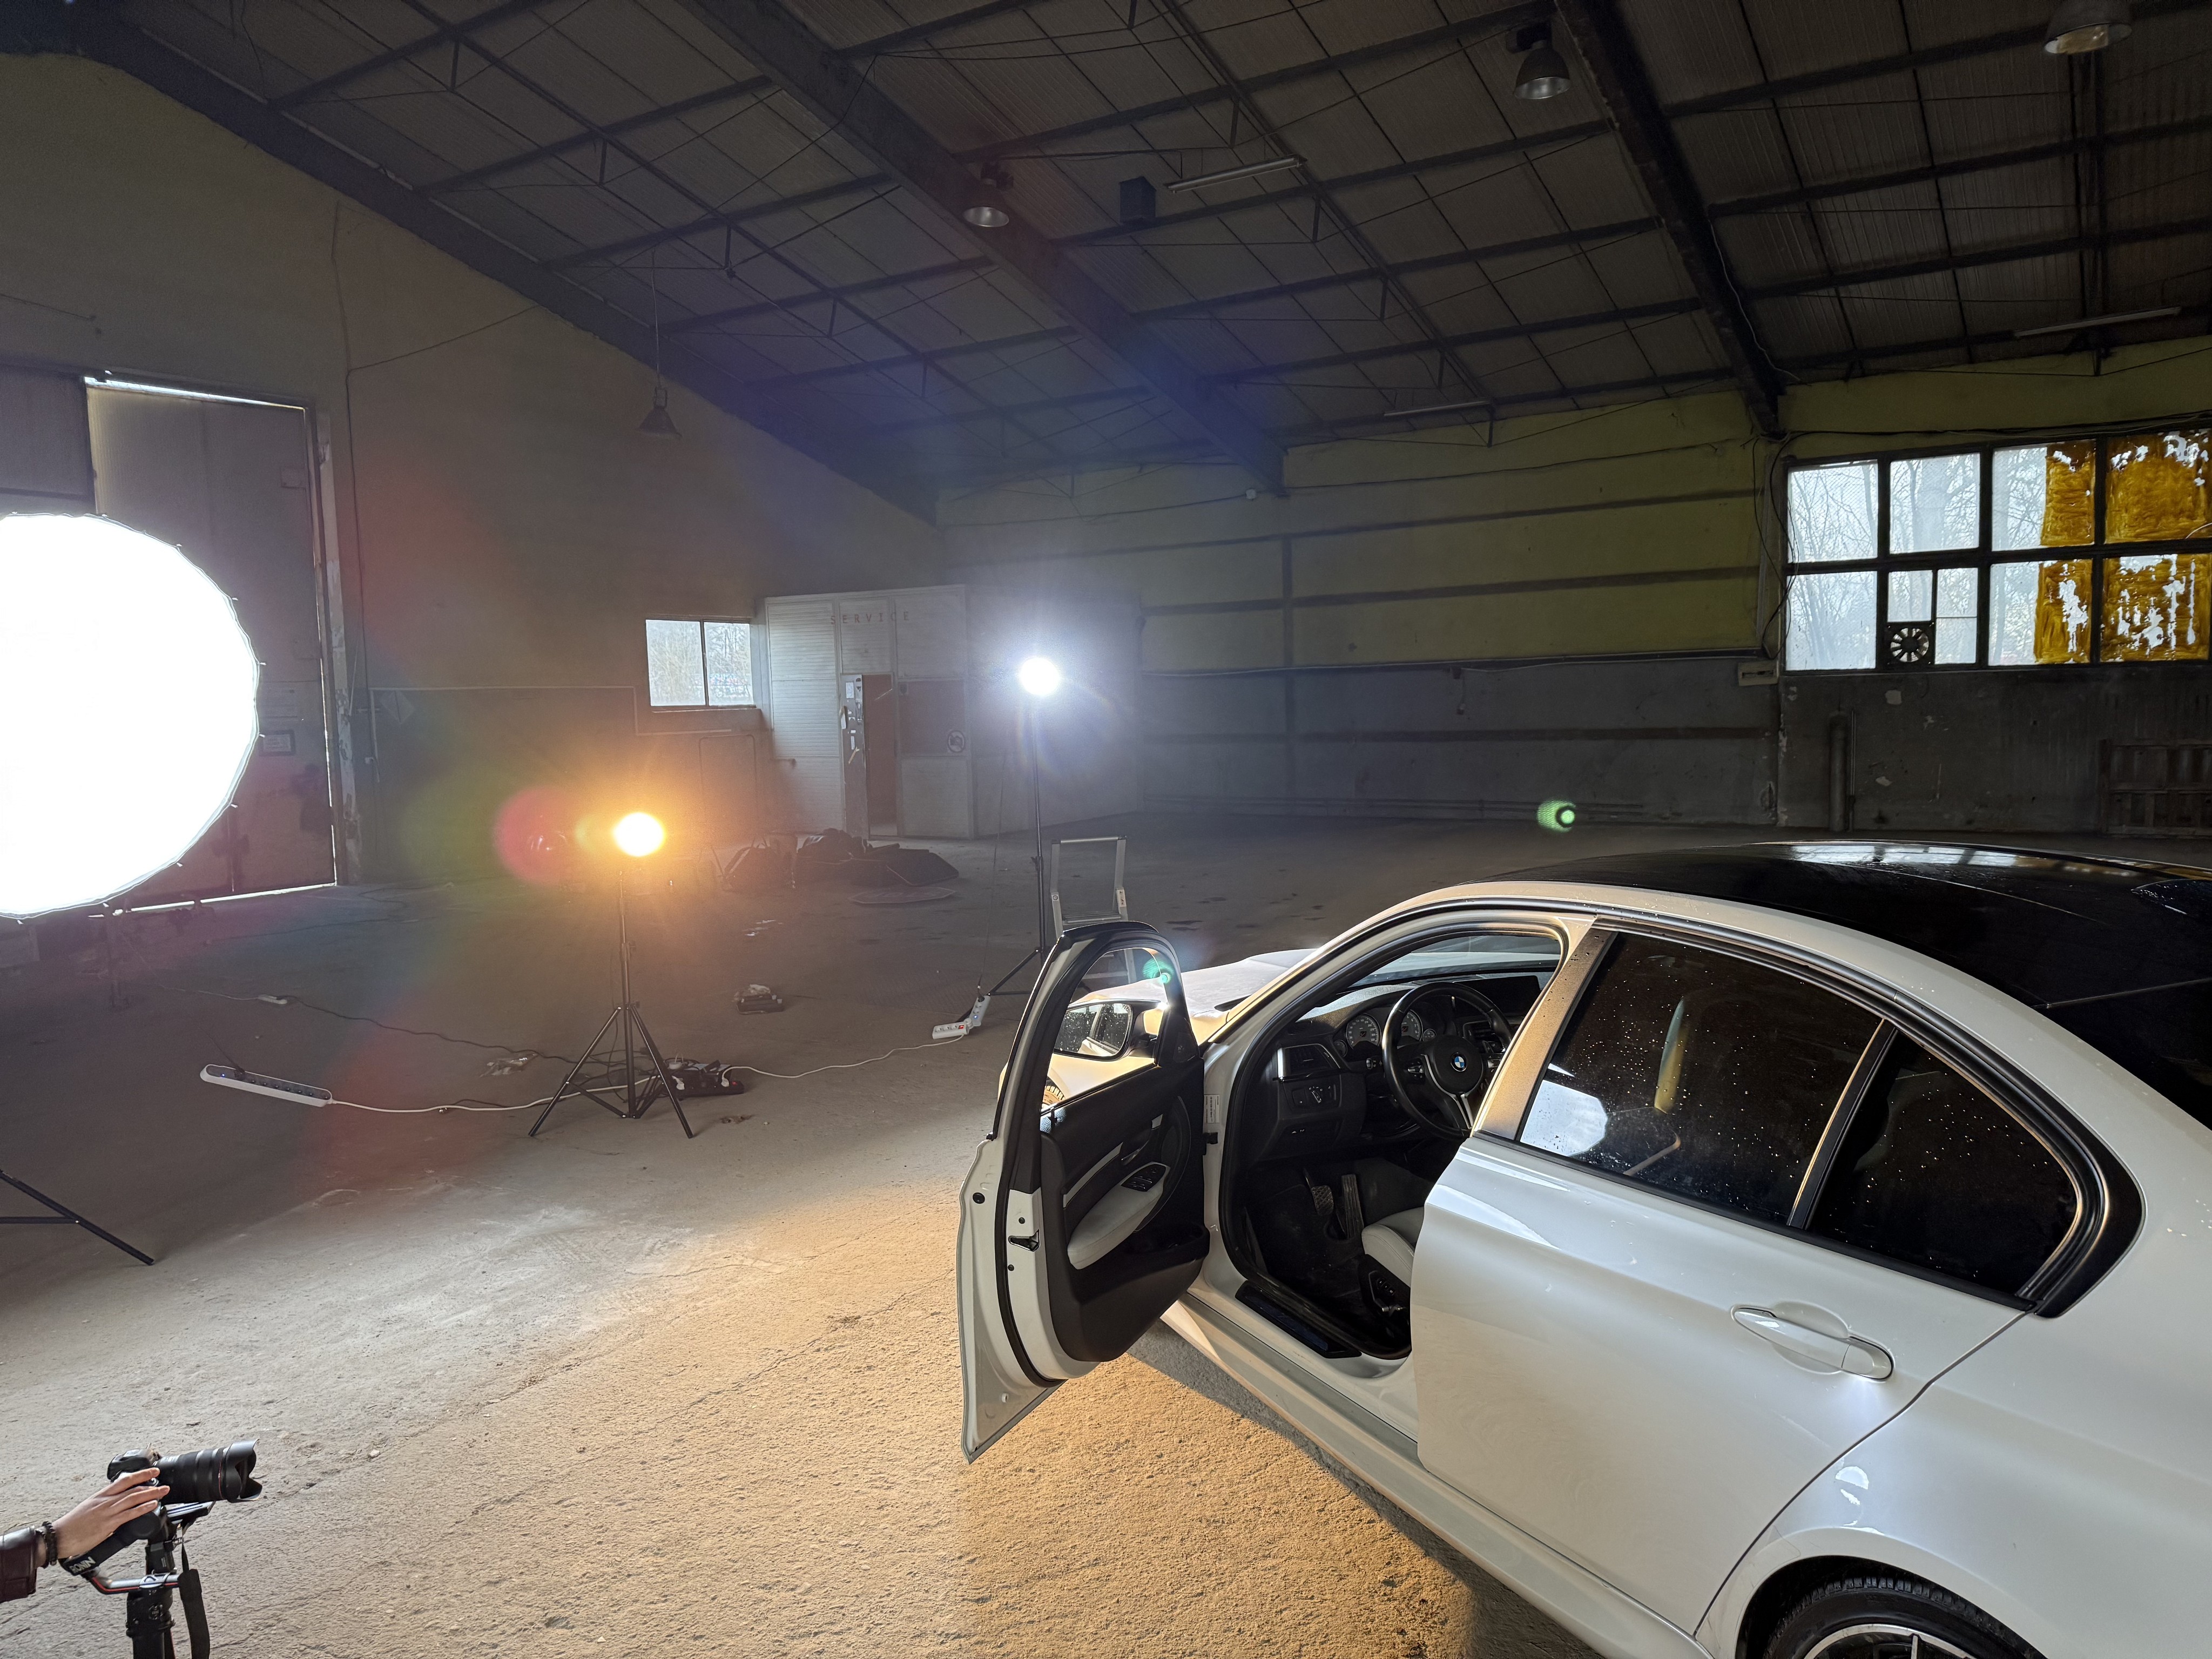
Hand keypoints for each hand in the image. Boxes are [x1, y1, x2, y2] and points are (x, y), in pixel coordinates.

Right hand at [49, 1469, 167, 1562]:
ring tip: (163, 1491)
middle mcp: (105, 1501)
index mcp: (100, 1496)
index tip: (152, 1472)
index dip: (140, 1475)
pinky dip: (142, 1508)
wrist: (58, 1537)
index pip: (123, 1480)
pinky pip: (129, 1514)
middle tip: (163, 1480)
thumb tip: (118, 1506)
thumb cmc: (71, 1525)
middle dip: (149, 1483)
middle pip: (131, 1487)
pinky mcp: (107, 1524)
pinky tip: (152, 1505)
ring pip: (133, 1498)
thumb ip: (104, 1505)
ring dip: (151, 1494)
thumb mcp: (88, 1508)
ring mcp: (107, 1512)